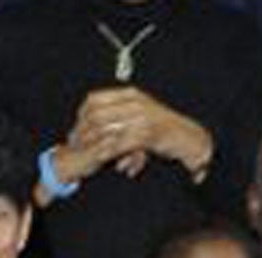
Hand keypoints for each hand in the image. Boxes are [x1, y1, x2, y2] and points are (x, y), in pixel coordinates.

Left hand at [67, 87, 212, 178]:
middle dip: (81, 130)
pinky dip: (107, 151)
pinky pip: (119, 143)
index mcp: (131, 94)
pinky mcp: (146, 134)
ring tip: (84, 153)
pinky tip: (100, 158)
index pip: (95, 98)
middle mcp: (134, 102)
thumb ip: (123, 112)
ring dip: (91, 143)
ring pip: (105, 129)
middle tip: (74, 143)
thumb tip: (101, 119)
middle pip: (96, 114)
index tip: (75, 126)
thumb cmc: (164, 129)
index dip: (81, 113)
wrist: (187, 137)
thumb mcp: (142, 113)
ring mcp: (140, 117)